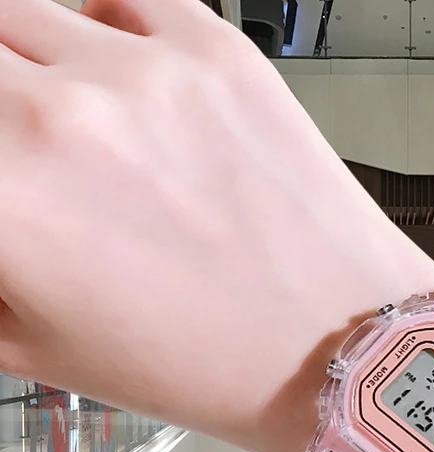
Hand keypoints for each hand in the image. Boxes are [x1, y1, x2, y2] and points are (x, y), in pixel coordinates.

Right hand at [0, 0, 433, 451]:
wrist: (332, 346)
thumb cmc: (211, 364)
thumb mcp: (41, 348)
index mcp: (5, 199)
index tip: (4, 179)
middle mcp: (64, 118)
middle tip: (27, 157)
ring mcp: (147, 72)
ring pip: (29, 17)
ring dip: (33, 69)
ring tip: (76, 134)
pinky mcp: (217, 52)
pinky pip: (120, 1)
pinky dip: (103, 35)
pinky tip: (123, 90)